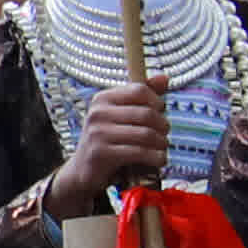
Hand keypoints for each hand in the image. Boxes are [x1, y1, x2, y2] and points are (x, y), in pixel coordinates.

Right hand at [53, 79, 173, 204]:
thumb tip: (165, 77)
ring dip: (161, 143)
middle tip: (164, 135)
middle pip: (146, 113)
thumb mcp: (122, 115)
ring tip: (162, 148)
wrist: (83, 169)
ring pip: (146, 134)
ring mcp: (97, 133)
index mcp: (102, 99)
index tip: (160, 113)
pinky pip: (139, 152)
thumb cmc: (108, 139)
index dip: (157, 102)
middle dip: (163, 126)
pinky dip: (156, 157)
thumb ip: (143, 96)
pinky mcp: (101, 153)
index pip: (139, 90)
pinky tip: (158, 160)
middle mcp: (97, 113)